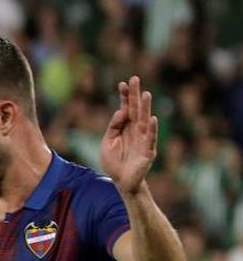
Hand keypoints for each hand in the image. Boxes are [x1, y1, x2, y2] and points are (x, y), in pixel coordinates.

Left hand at [101, 76, 157, 194]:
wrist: (121, 182)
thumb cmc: (114, 162)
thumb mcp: (107, 142)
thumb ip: (113, 127)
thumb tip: (120, 111)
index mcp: (126, 128)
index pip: (126, 109)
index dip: (125, 97)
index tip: (122, 83)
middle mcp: (136, 130)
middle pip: (136, 110)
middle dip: (135, 95)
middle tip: (134, 79)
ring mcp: (143, 139)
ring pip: (145, 121)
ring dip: (146, 108)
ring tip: (146, 94)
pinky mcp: (148, 151)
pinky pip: (151, 139)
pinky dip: (153, 129)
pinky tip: (153, 119)